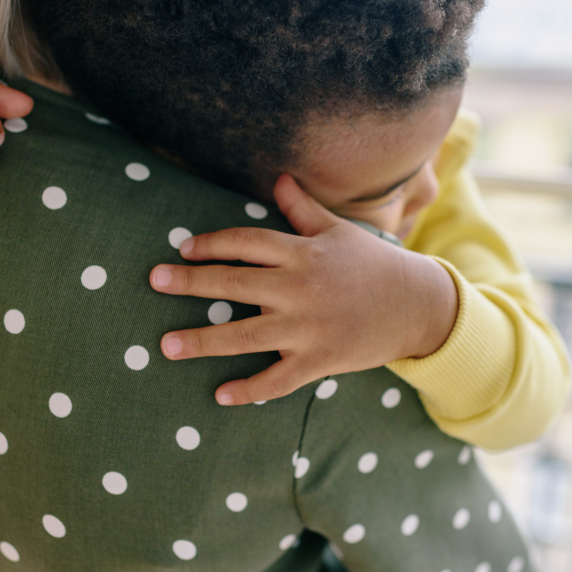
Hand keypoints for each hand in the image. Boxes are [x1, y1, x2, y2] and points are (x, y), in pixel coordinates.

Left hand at [149, 174, 458, 404]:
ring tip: (166, 345)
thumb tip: (279, 177)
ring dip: (202, 341)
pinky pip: (277, 380)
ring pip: (244, 336)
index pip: (246, 242)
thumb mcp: (339, 230)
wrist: (415, 306)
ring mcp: (307, 328)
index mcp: (302, 253)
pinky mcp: (318, 360)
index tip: (184, 247)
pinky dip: (249, 390)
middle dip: (190, 282)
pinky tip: (220, 395)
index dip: (211, 243)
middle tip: (156, 281)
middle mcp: (299, 288)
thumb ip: (303, 208)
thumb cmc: (373, 264)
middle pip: (233, 283)